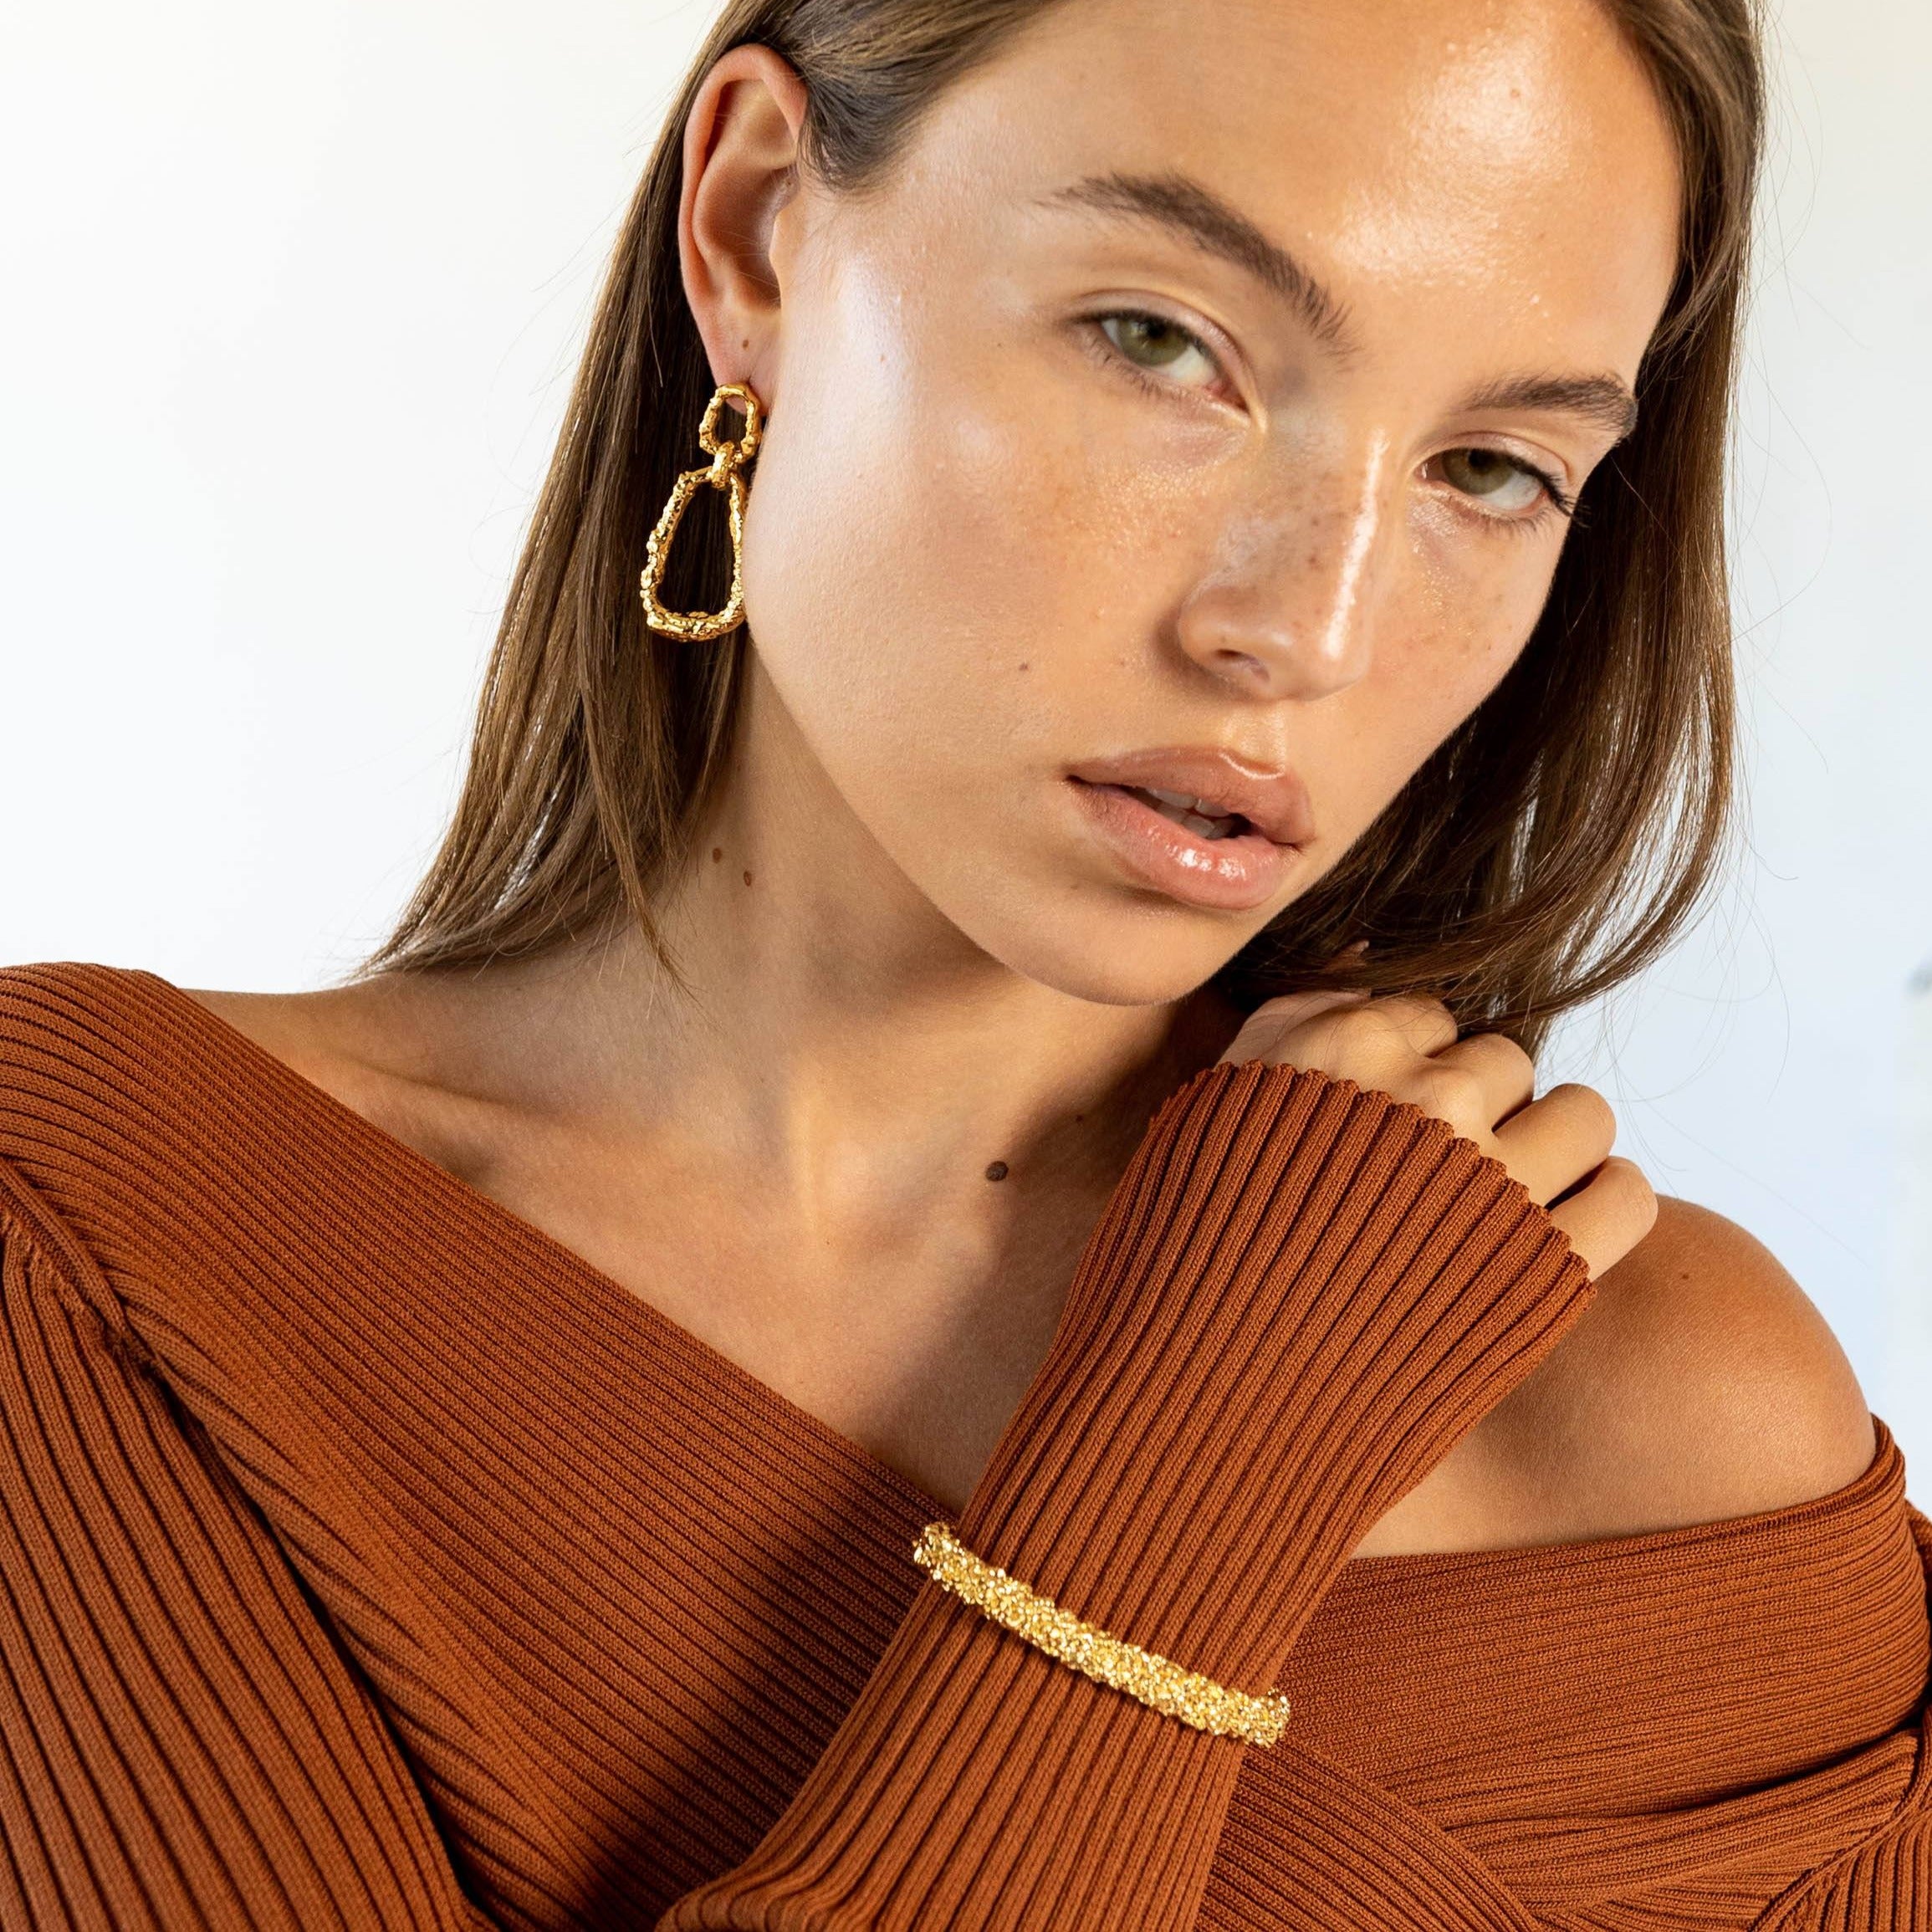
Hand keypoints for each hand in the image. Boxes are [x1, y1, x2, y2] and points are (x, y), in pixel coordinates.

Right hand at [1220, 989, 1654, 1281]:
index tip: (1393, 1122)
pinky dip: (1604, 1206)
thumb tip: (1364, 960)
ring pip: (1582, 1113)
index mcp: (1344, 1047)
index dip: (1413, 1069)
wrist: (1208, 1392)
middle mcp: (1428, 1097)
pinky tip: (1561, 1232)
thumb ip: (1290, 1023)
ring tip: (1508, 1199)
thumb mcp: (1213, 1108)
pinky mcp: (1546, 1266)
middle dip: (1483, 1107)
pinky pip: (1627, 1195)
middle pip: (1507, 1059)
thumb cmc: (1189, 1255)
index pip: (1428, 1016)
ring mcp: (1494, 1180)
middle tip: (1442, 1174)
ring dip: (1554, 1147)